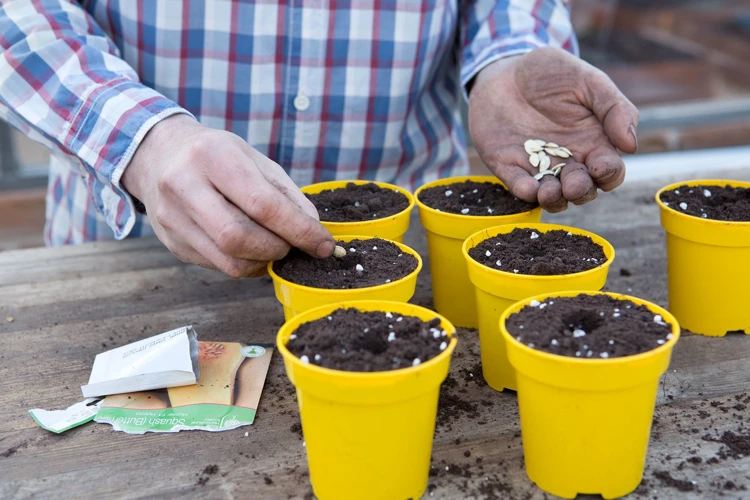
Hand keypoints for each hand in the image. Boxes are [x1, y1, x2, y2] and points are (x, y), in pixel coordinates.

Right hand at [122, 115, 334, 277]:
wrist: (159, 155)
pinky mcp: (172, 244)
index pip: (262, 204)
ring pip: (229, 261)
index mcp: (212, 156)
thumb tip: (315, 234)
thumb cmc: (218, 157)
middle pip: (239, 238)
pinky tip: (252, 251)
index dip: (299, 230)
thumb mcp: (255, 160)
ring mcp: (172, 218)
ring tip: (274, 248)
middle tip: (294, 246)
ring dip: (263, 262)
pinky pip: (219, 267)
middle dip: (278, 249)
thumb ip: (287, 196)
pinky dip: (245, 265)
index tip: (323, 245)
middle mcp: (184, 185)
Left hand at [468, 47, 638, 211]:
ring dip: (555, 199)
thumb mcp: (588, 81)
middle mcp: (568, 160)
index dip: (609, 175)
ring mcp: (538, 166)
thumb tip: (631, 146)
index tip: (600, 167)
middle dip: (580, 192)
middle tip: (573, 184)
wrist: (505, 69)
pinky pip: (519, 186)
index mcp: (593, 143)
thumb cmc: (551, 73)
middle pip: (582, 190)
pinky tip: (529, 189)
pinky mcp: (509, 166)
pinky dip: (525, 192)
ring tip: (551, 192)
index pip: (609, 171)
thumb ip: (613, 108)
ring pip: (553, 196)